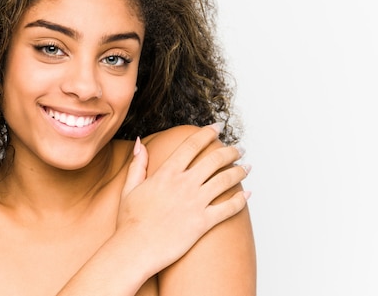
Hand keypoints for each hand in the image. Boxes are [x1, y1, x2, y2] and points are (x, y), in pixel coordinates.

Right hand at [117, 124, 249, 274]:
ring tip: (247, 167)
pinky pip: (228, 209)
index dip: (207, 133)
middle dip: (230, 151)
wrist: (135, 249)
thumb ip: (138, 163)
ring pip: (225, 181)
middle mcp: (184, 184)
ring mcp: (195, 203)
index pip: (191, 145)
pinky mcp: (203, 223)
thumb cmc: (130, 221)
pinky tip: (248, 194)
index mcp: (166, 173)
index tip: (217, 127)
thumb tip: (139, 142)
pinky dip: (241, 200)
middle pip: (214, 160)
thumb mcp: (130, 187)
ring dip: (239, 171)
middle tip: (238, 149)